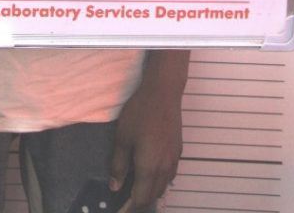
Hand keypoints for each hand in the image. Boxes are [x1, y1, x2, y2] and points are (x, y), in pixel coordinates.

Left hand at [108, 51, 187, 210]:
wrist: (163, 93)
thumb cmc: (140, 113)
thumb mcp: (123, 138)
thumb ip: (119, 164)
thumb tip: (115, 186)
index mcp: (149, 168)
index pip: (140, 197)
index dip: (129, 207)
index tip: (119, 209)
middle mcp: (164, 169)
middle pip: (153, 195)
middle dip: (140, 201)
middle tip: (126, 200)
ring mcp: (173, 160)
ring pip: (163, 186)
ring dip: (151, 192)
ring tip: (137, 188)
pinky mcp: (178, 151)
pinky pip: (170, 175)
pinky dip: (160, 181)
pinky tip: (152, 173)